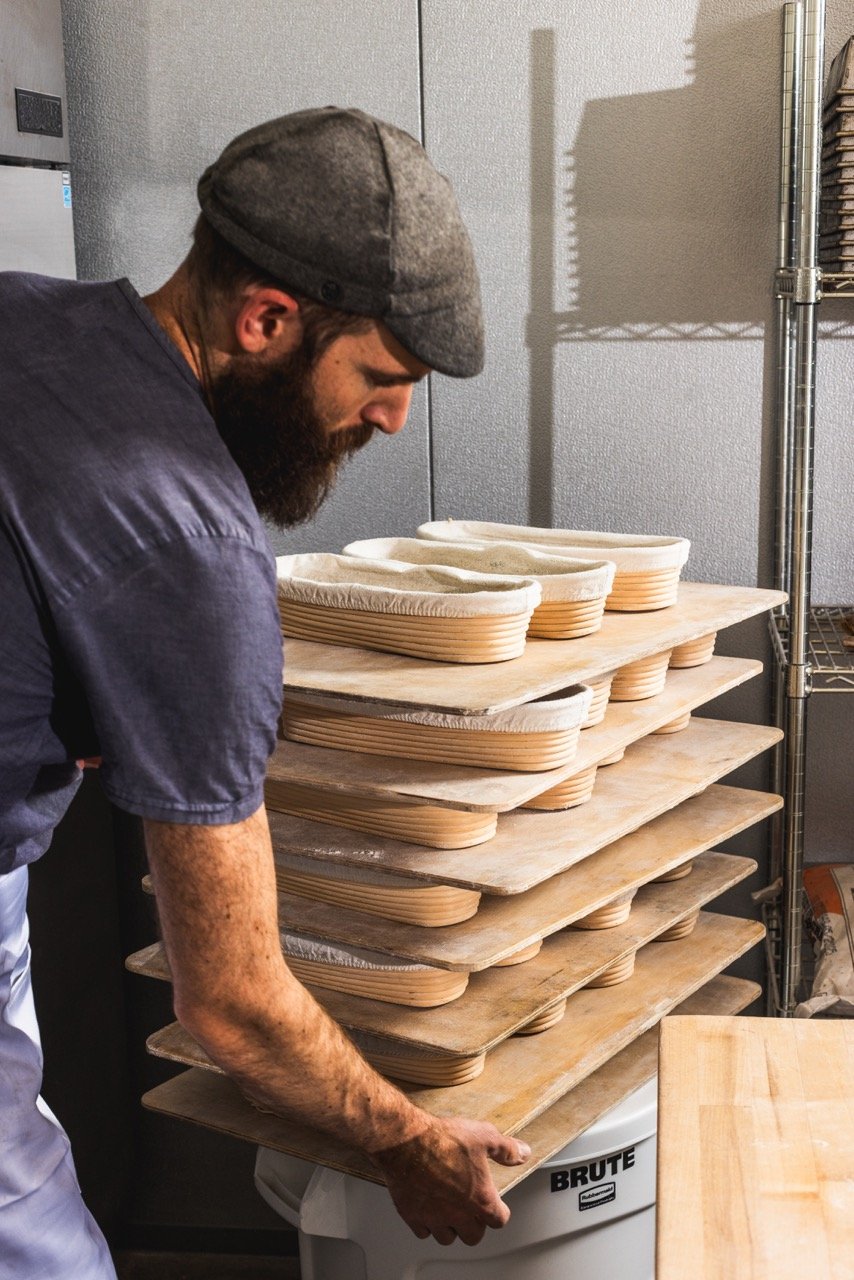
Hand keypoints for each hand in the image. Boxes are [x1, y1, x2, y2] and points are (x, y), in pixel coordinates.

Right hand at [369, 1115, 530, 1245]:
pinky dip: (427, 1225)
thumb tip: (523, 1153)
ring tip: (451, 1213)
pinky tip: (428, 1210)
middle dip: (476, 1225)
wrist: (406, 1142)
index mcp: (480, 1199)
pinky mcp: (412, 1215)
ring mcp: (434, 1217)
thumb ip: (506, 1149)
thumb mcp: (483, 1136)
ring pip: (448, 1238)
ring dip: (451, 1228)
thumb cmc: (442, 1139)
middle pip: (473, 1236)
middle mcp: (458, 1214)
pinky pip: (422, 1232)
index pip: (499, 1220)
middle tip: (473, 1211)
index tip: (497, 1207)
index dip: (499, 1213)